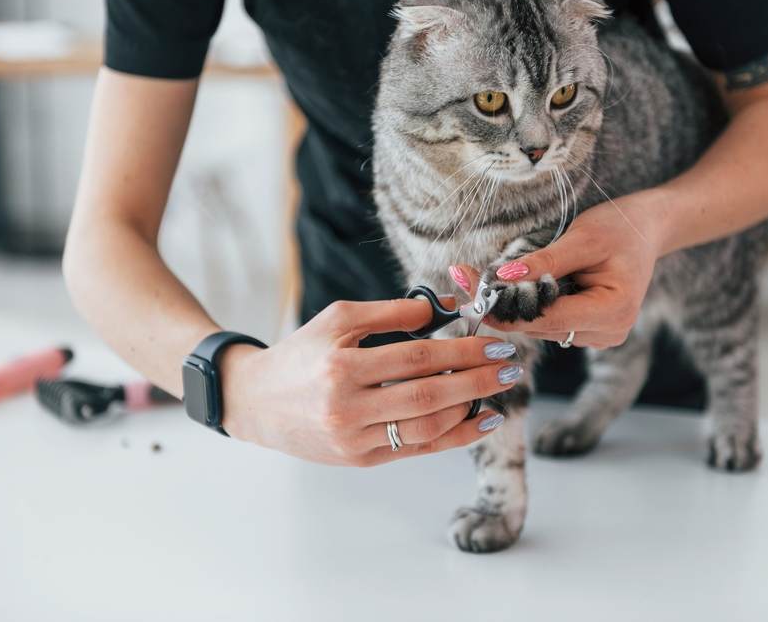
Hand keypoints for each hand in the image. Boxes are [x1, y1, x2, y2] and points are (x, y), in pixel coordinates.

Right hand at [220, 299, 520, 465]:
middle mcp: (347, 407)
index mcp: (342, 367)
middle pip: (429, 394)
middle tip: (511, 367)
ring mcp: (354, 439)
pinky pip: (416, 450)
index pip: (418, 357)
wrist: (256, 401)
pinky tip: (478, 422)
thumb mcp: (338, 319)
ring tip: (496, 391)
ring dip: (469, 409)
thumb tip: (445, 308)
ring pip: (426, 427)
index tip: (497, 342)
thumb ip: (392, 312)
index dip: (463, 349)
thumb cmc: (301, 353)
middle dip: (477, 380)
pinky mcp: (359, 460)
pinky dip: (452, 437)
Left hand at [453, 193, 662, 347]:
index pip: (547, 318)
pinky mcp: (588, 331)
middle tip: (464, 278)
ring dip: (512, 305)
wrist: (648, 230)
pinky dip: (528, 305)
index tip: (470, 291)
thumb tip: (504, 277)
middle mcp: (607, 333)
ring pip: (539, 328)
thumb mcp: (584, 237)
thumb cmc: (621, 228)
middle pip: (539, 327)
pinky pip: (548, 323)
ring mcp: (598, 337)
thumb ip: (545, 261)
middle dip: (502, 304)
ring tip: (483, 278)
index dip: (506, 309)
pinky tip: (511, 286)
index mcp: (612, 312)